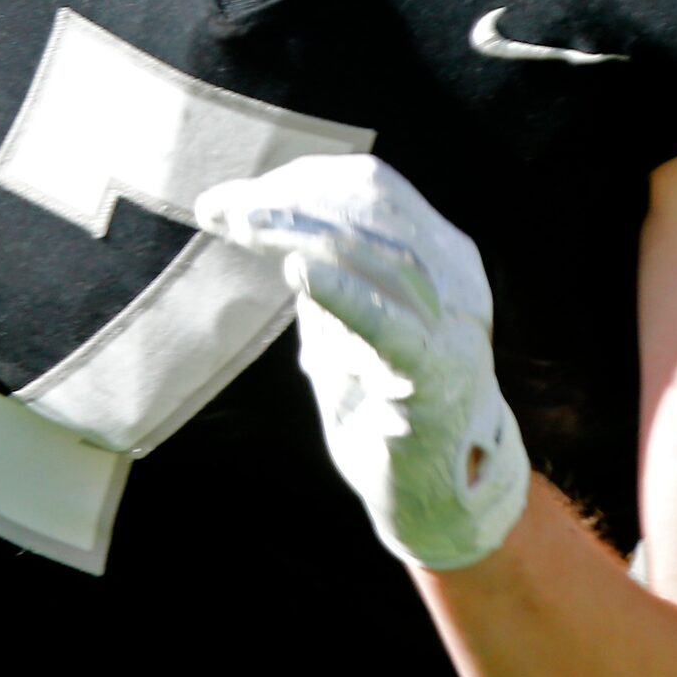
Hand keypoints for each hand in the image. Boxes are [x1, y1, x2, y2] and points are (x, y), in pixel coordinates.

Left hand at [196, 154, 529, 570]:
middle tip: (221, 207)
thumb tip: (252, 211)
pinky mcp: (435, 379)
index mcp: (441, 252)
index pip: (371, 187)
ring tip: (245, 225)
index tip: (231, 197)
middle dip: (288, 198)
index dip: (298, 180)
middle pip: (371, 206)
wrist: (435, 496)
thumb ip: (322, 268)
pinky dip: (345, 293)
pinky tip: (300, 271)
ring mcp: (451, 328)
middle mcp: (455, 278)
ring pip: (378, 252)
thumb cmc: (382, 401)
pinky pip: (390, 327)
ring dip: (301, 230)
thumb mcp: (346, 318)